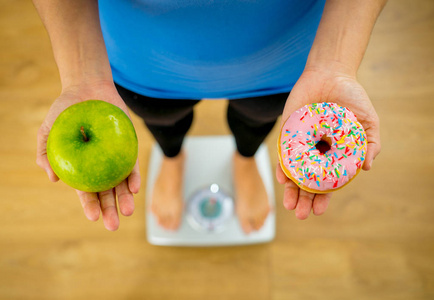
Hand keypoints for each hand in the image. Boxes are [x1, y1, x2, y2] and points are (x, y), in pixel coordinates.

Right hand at [36, 80, 140, 230]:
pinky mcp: (127, 147)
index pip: (86, 191)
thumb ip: (46, 153)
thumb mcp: (49, 130)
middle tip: (113, 225)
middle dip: (110, 210)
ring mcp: (115, 158)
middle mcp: (100, 166)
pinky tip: (134, 187)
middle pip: (106, 193)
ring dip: (125, 198)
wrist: (87, 88)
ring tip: (127, 211)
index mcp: (82, 168)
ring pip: (121, 183)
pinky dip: (133, 176)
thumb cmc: (65, 111)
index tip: (94, 217)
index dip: (90, 205)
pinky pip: (132, 164)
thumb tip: (53, 179)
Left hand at [277, 66, 380, 219]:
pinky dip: (282, 165)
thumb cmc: (351, 98)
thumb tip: (367, 167)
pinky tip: (283, 178)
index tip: (318, 211)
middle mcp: (314, 153)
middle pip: (306, 181)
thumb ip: (370, 144)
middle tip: (301, 214)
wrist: (331, 74)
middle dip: (303, 199)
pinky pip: (283, 152)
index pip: (325, 182)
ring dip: (290, 189)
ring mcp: (300, 144)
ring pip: (293, 171)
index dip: (322, 198)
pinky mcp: (287, 133)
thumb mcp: (367, 122)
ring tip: (290, 204)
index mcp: (332, 156)